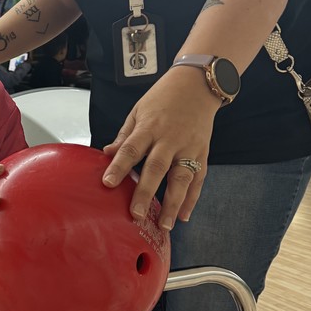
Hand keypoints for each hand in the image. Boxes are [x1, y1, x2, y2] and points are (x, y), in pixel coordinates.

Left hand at [101, 69, 219, 230]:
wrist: (198, 84)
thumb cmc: (164, 97)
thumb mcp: (138, 111)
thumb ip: (124, 136)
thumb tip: (106, 155)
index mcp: (149, 127)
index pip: (131, 149)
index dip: (119, 166)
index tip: (107, 183)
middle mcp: (170, 139)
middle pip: (156, 168)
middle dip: (146, 193)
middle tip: (136, 214)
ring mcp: (189, 147)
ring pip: (181, 178)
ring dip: (173, 203)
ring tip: (165, 225)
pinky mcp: (203, 153)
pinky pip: (198, 179)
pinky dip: (192, 199)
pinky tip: (184, 215)